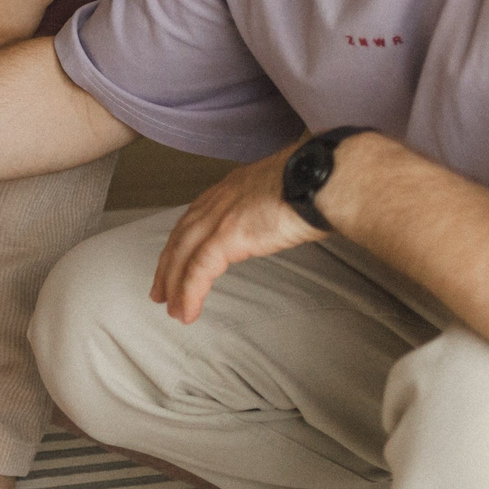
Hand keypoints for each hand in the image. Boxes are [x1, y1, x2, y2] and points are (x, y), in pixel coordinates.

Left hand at [149, 140, 326, 321]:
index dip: (184, 239)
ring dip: (175, 284)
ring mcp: (222, 215)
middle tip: (161, 291)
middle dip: (169, 265)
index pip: (198, 215)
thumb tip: (289, 219)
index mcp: (236, 186)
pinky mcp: (228, 235)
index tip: (176, 258)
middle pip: (183, 235)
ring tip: (173, 309)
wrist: (327, 177)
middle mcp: (222, 197)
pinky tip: (187, 311)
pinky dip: (189, 292)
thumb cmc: (323, 181)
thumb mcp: (291, 192)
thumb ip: (278, 207)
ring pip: (185, 254)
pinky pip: (199, 269)